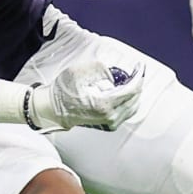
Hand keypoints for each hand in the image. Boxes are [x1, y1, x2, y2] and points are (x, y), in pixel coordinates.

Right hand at [27, 55, 144, 131]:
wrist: (53, 109)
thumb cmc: (63, 92)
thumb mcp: (79, 72)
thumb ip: (100, 69)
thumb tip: (114, 73)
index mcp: (104, 104)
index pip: (131, 90)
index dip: (137, 77)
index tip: (139, 68)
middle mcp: (110, 116)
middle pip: (135, 99)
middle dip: (136, 84)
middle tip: (135, 72)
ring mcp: (111, 123)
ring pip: (133, 106)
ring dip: (133, 93)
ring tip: (129, 81)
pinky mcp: (109, 125)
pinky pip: (127, 112)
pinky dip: (128, 101)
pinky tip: (123, 92)